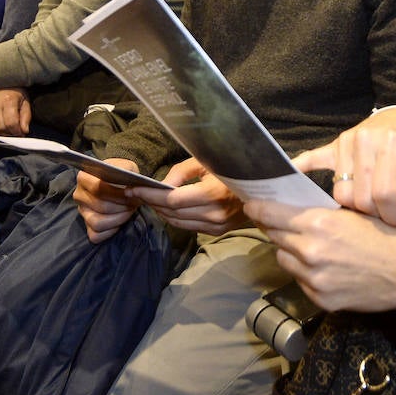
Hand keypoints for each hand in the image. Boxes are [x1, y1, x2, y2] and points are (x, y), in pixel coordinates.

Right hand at [0, 87, 29, 134]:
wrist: (2, 78)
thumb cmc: (16, 90)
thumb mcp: (25, 101)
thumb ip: (26, 117)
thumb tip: (24, 131)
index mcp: (9, 99)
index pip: (11, 123)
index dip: (16, 132)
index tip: (20, 133)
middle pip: (0, 126)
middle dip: (8, 133)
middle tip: (13, 133)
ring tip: (6, 131)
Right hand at [72, 160, 141, 242]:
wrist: (121, 183)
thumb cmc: (122, 175)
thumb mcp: (127, 167)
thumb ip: (127, 172)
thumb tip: (128, 187)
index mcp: (84, 177)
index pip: (97, 187)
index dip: (117, 193)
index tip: (131, 194)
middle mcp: (79, 195)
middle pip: (100, 206)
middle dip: (121, 206)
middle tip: (134, 203)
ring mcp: (82, 212)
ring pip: (97, 223)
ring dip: (118, 219)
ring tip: (129, 211)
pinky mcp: (87, 226)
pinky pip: (96, 236)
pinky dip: (111, 231)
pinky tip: (120, 221)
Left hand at [128, 157, 249, 235]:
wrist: (262, 189)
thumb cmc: (232, 169)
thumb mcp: (207, 162)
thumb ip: (182, 172)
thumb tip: (162, 186)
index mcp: (212, 193)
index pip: (171, 199)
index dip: (150, 195)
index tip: (133, 188)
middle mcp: (214, 213)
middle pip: (171, 212)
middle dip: (150, 202)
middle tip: (135, 193)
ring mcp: (216, 225)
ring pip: (177, 222)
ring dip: (159, 212)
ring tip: (147, 200)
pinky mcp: (217, 232)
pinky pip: (188, 227)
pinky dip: (173, 219)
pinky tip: (165, 209)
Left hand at [246, 199, 395, 312]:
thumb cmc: (382, 237)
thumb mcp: (350, 214)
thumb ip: (318, 213)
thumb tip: (290, 209)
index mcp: (319, 224)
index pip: (272, 214)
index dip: (257, 209)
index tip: (250, 205)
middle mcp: (311, 251)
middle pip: (274, 236)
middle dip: (276, 229)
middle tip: (282, 224)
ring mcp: (314, 278)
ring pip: (284, 259)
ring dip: (290, 252)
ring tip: (310, 248)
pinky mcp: (319, 298)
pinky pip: (299, 280)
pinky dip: (305, 273)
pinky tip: (324, 268)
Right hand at [294, 107, 395, 227]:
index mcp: (392, 144)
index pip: (383, 193)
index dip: (392, 215)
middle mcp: (365, 140)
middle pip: (358, 196)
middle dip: (374, 214)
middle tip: (386, 215)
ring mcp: (345, 142)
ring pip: (340, 191)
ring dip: (354, 205)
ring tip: (370, 205)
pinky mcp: (333, 146)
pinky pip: (312, 159)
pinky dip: (300, 169)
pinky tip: (288, 179)